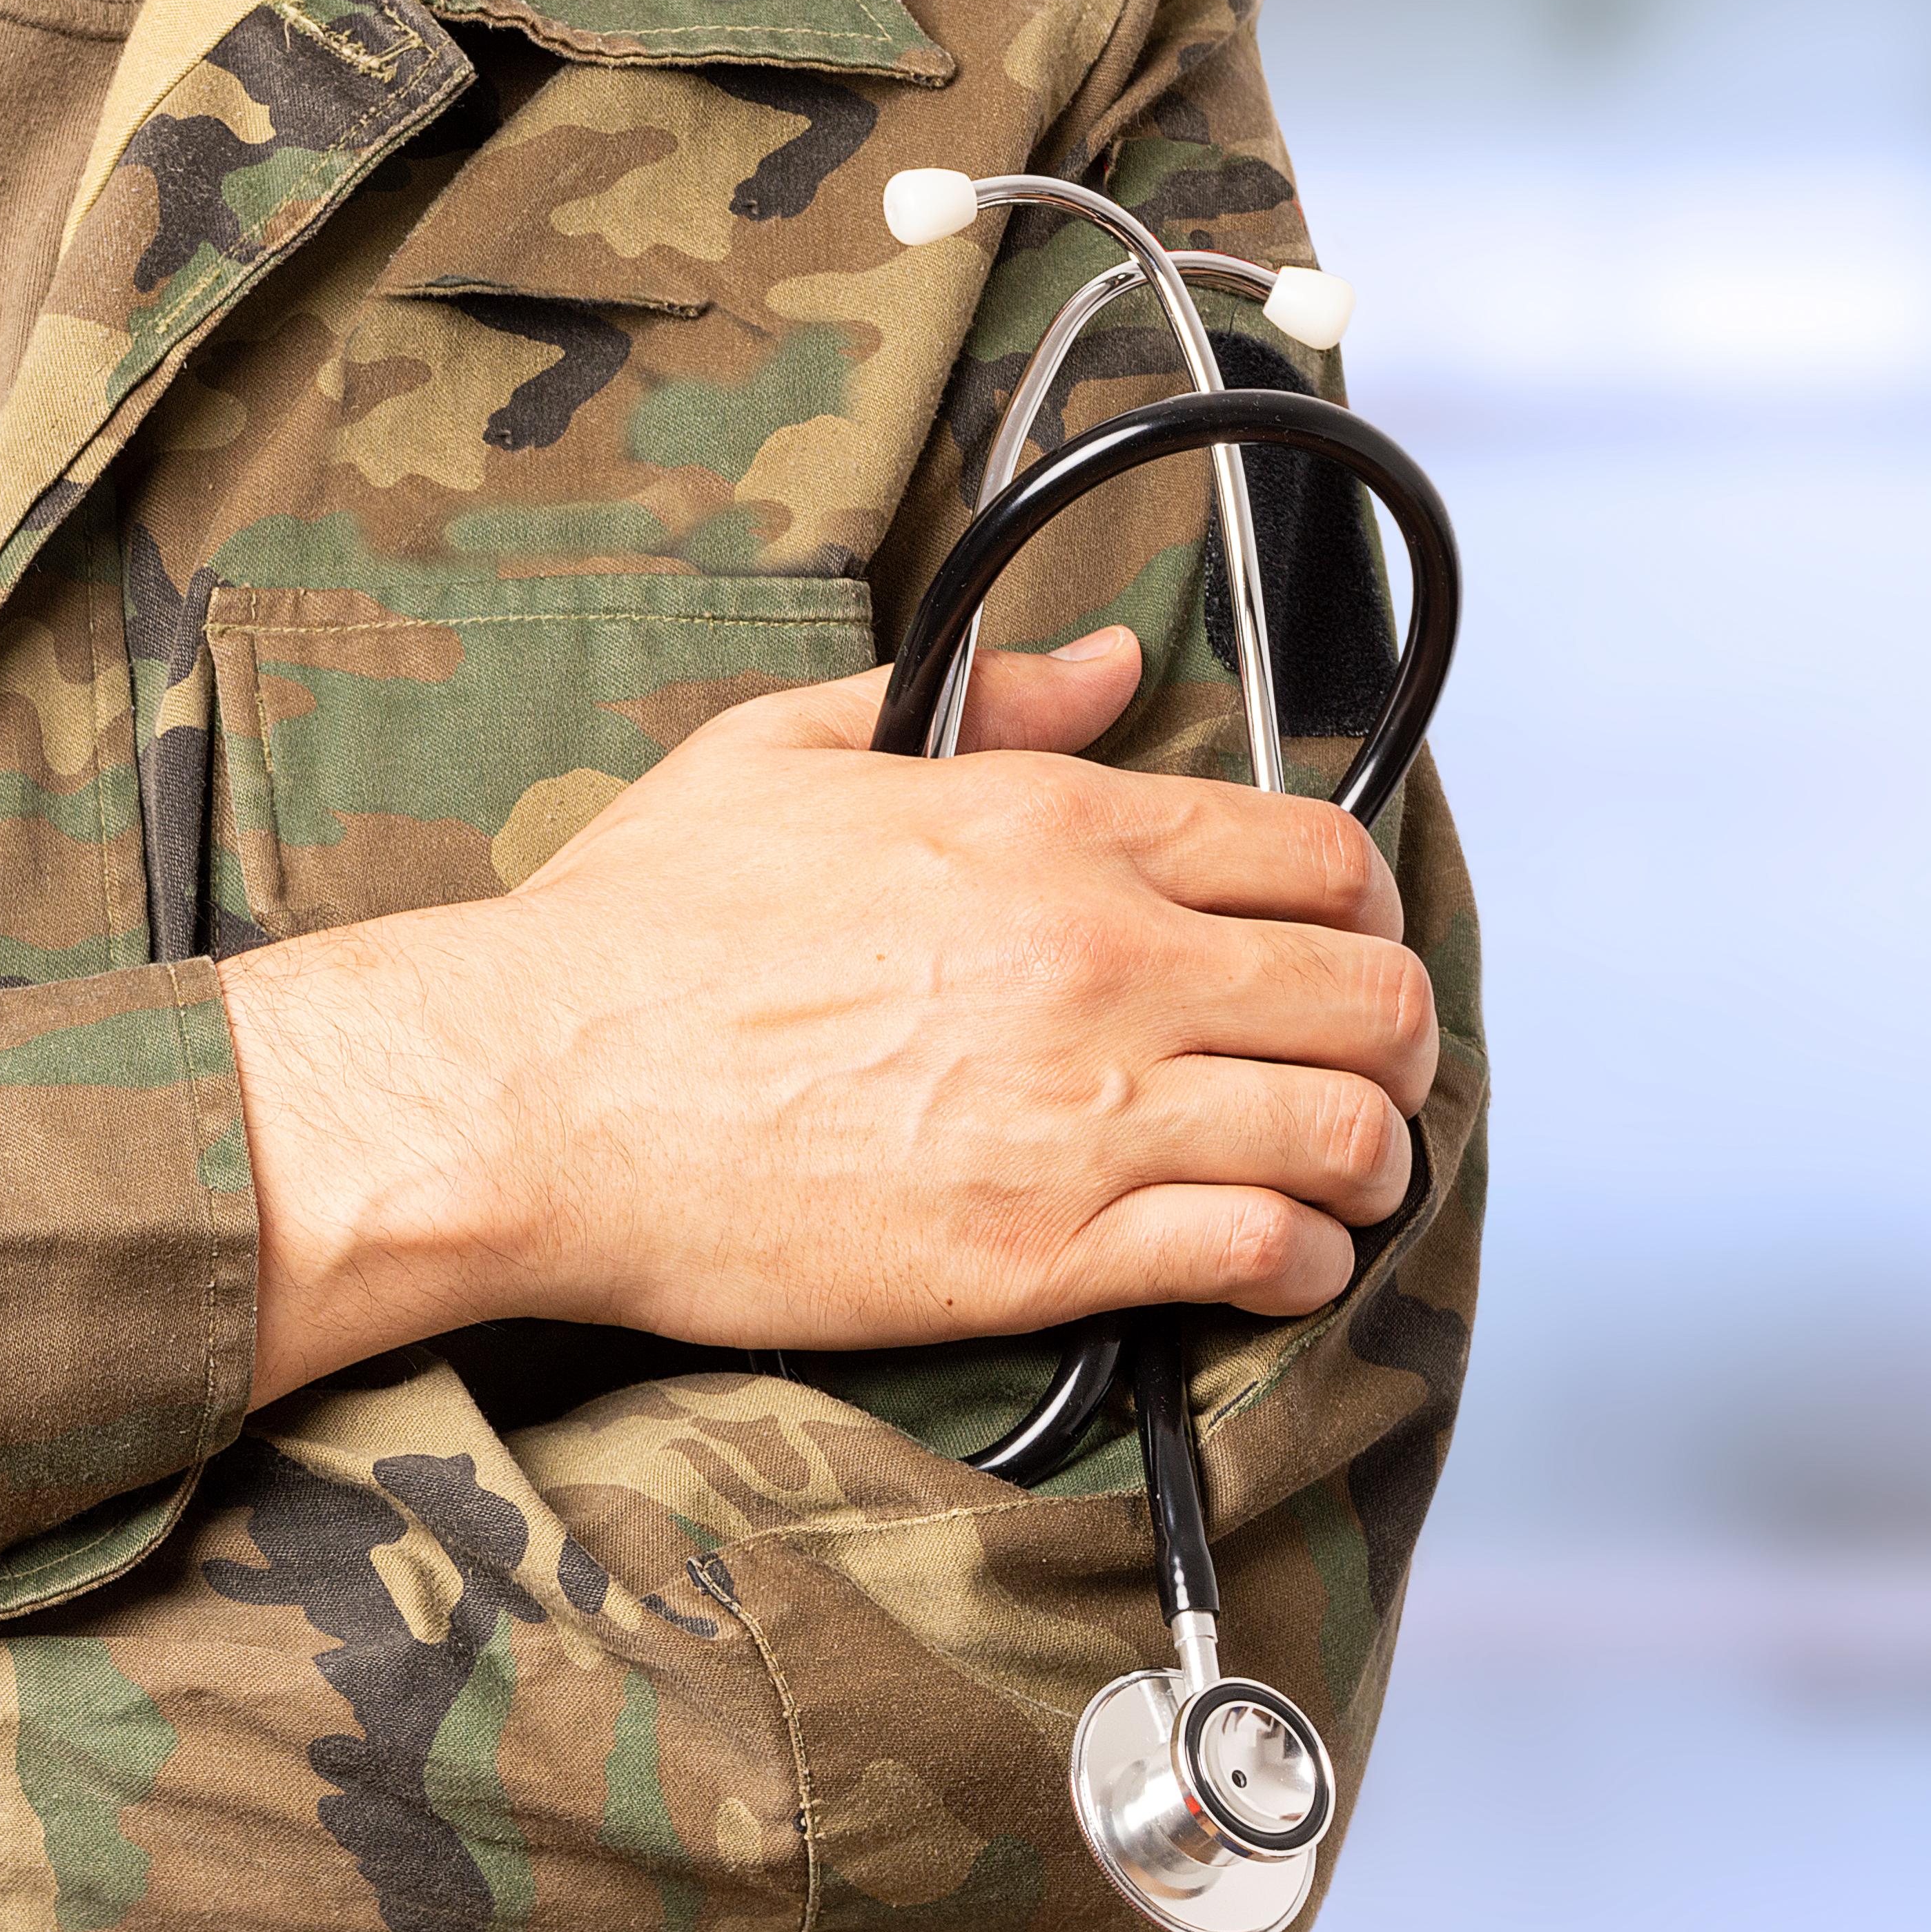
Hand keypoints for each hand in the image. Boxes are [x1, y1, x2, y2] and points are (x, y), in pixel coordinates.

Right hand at [225, 630, 1437, 1400]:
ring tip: (1343, 1184)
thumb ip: (979, 697)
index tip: (1346, 948)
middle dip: (1398, 1043)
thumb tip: (1110, 666)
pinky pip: (1264, 1253)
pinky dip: (1302, 1265)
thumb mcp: (791, 751)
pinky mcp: (1048, 1251)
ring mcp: (1086, 1111)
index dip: (1367, 908)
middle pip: (1373, 997)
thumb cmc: (636, 936)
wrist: (531, 1095)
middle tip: (1367, 1076)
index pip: (1321, 854)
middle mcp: (1101, 960)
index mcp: (1053, 828)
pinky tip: (1275, 1264)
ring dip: (1372, 1164)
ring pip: (1348, 1133)